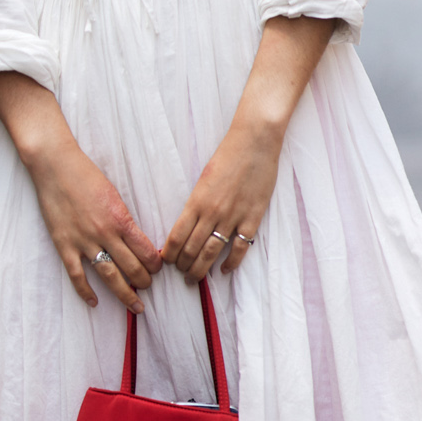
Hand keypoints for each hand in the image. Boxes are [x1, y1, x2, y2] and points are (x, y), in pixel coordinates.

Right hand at [0, 70, 160, 311]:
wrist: (55, 167)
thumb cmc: (86, 176)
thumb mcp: (114, 195)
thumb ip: (124, 219)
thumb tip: (136, 241)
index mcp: (121, 219)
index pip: (146, 251)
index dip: (155, 264)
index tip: (157, 269)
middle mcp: (105, 234)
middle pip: (132, 268)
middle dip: (144, 281)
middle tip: (148, 287)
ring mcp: (83, 242)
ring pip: (109, 276)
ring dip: (125, 293)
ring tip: (135, 305)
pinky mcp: (64, 246)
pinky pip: (77, 276)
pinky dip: (86, 292)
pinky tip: (95, 302)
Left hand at [163, 117, 279, 283]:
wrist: (254, 142)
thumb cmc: (228, 155)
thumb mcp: (204, 178)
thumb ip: (197, 202)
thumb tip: (188, 223)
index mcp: (196, 201)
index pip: (176, 236)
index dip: (169, 254)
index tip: (167, 262)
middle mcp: (212, 213)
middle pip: (191, 249)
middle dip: (183, 266)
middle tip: (181, 274)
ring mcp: (233, 218)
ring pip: (211, 253)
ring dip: (201, 269)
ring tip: (195, 278)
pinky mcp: (252, 219)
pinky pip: (239, 248)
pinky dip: (231, 263)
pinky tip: (224, 270)